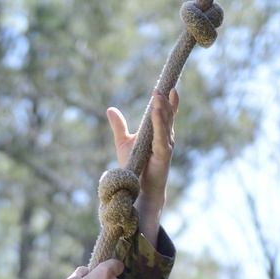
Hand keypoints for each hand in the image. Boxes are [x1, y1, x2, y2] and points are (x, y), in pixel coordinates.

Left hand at [106, 89, 177, 244]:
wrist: (139, 190)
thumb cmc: (134, 167)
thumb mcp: (124, 143)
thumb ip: (119, 126)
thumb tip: (110, 109)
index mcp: (158, 133)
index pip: (166, 113)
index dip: (168, 100)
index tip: (168, 86)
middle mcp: (166, 138)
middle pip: (167, 115)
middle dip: (165, 101)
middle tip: (160, 88)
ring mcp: (166, 146)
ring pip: (166, 124)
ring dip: (163, 109)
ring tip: (159, 95)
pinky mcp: (164, 156)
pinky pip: (162, 137)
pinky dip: (160, 125)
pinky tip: (157, 114)